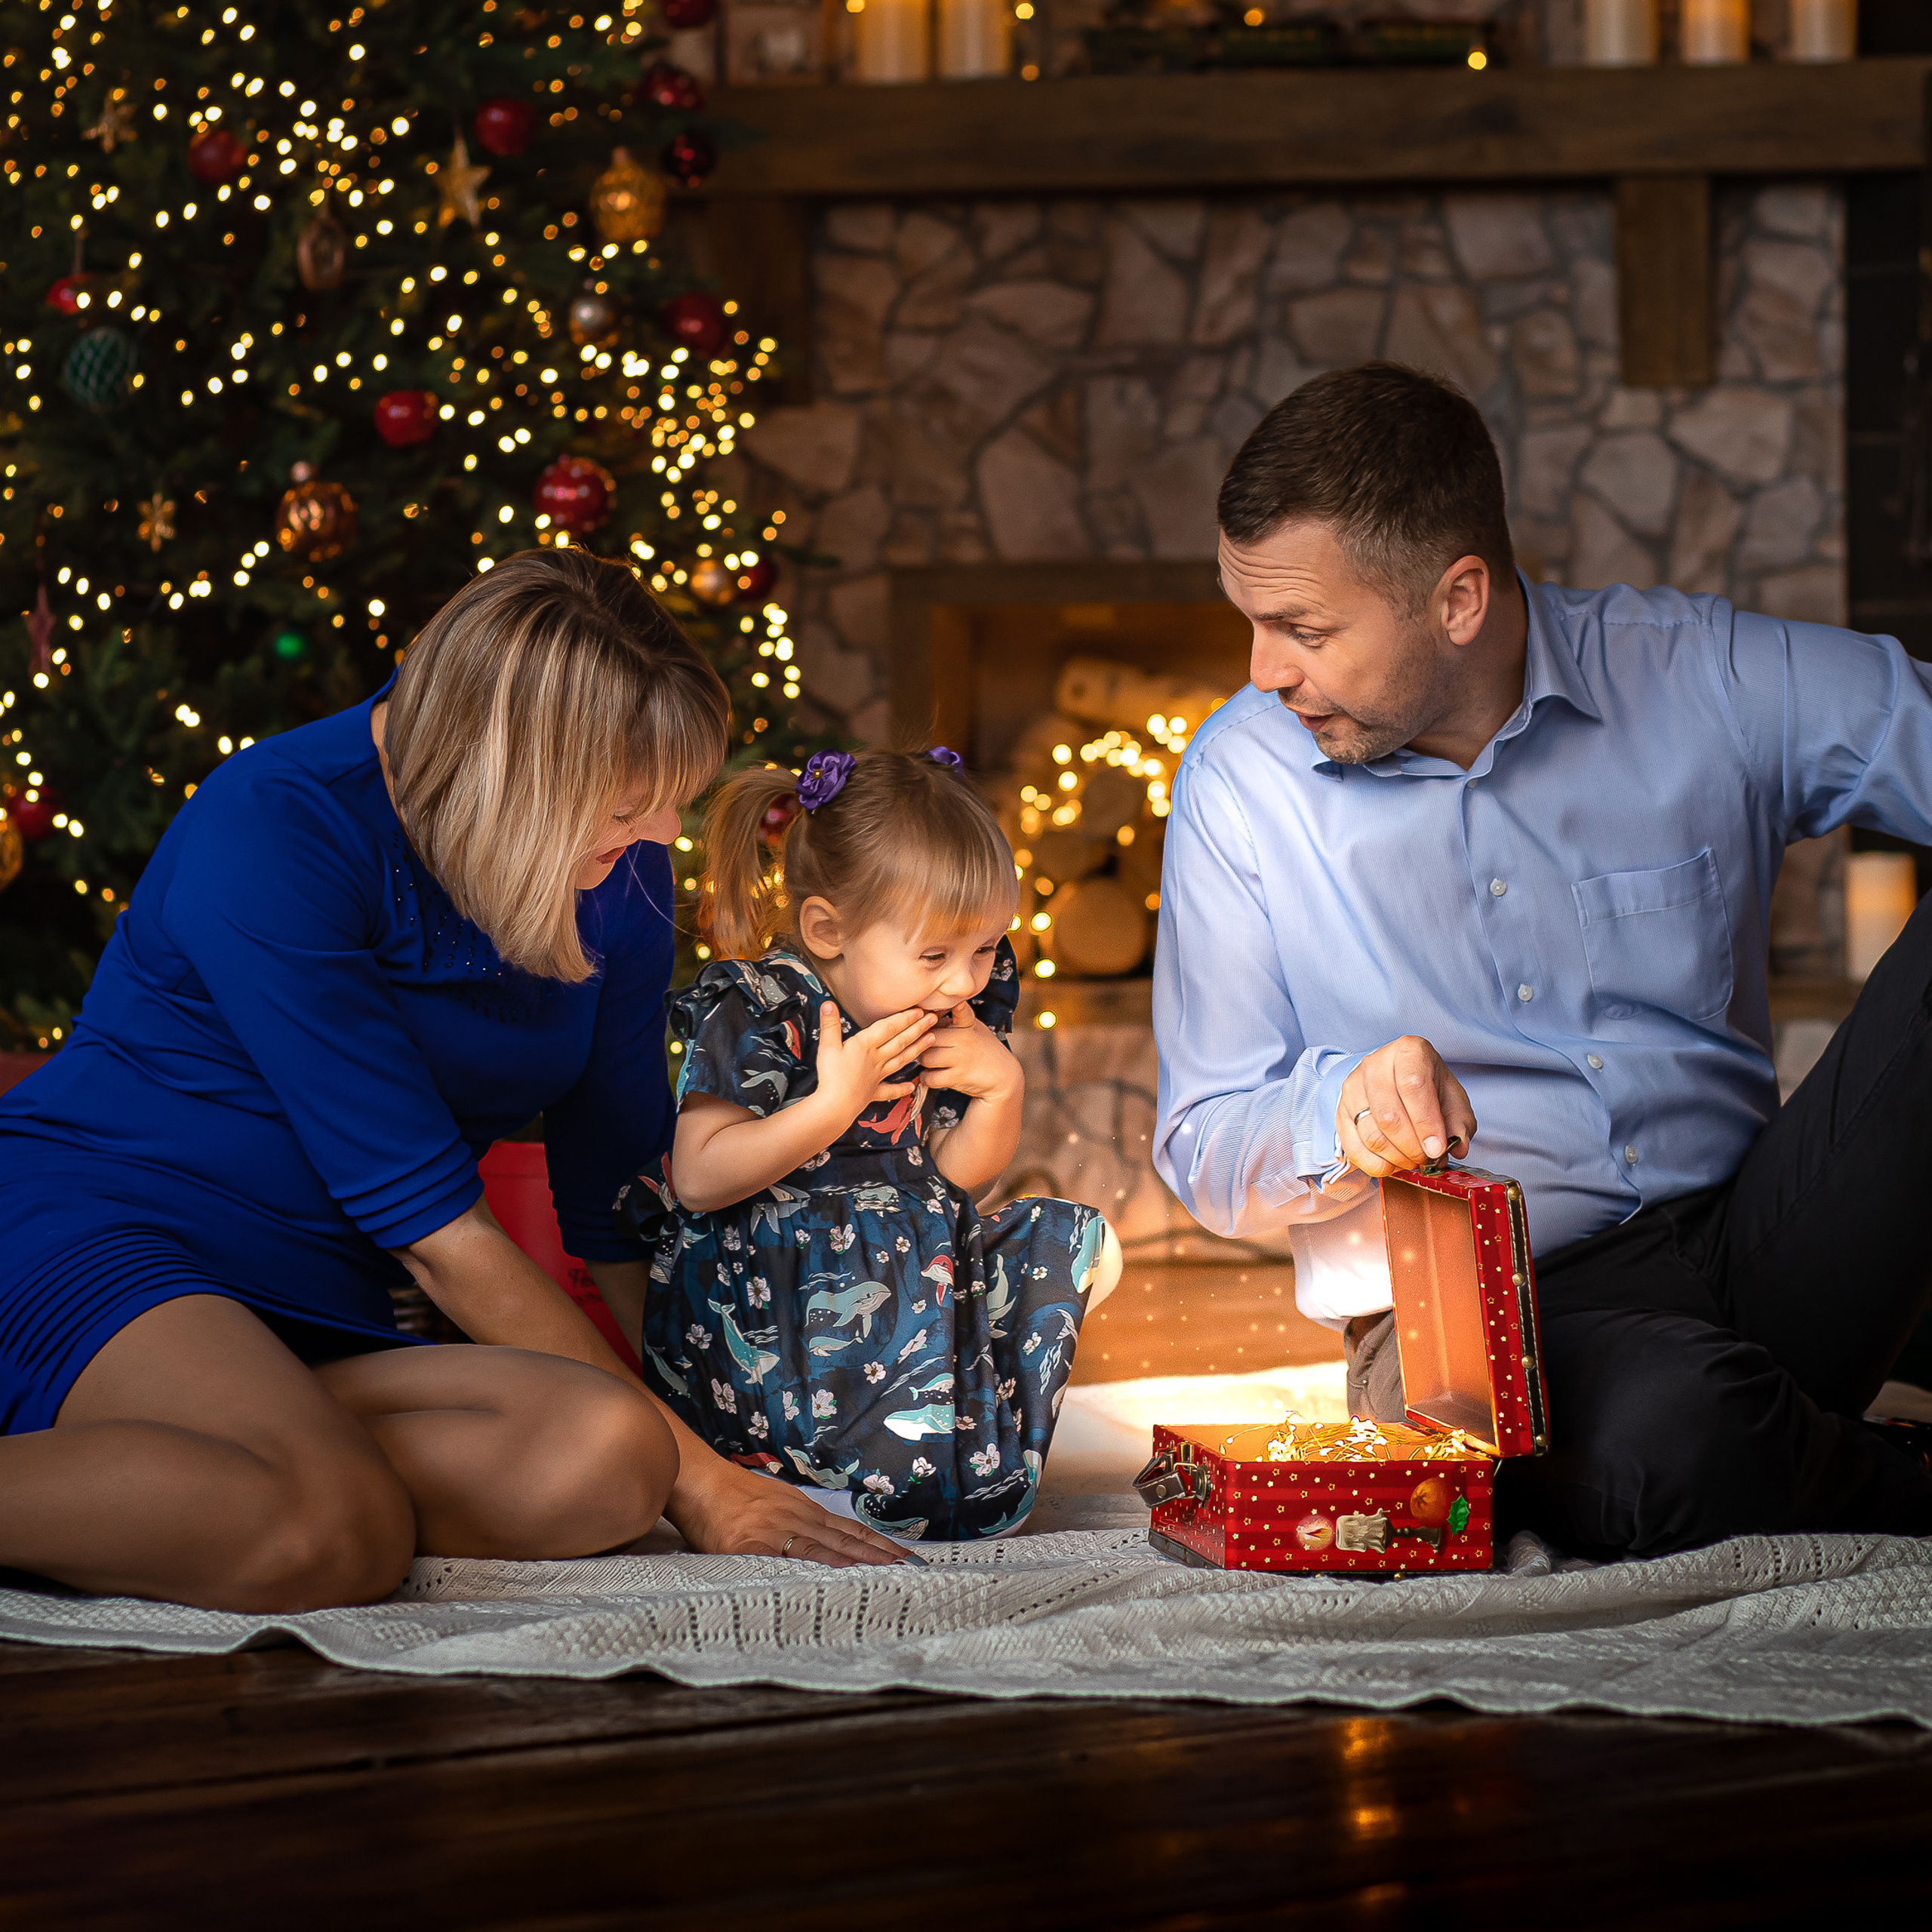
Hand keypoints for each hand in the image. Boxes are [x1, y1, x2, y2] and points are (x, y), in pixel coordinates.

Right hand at [668, 1457, 910, 1567]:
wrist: (697, 1482)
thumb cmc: (730, 1496)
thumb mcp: (772, 1502)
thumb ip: (795, 1522)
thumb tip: (820, 1540)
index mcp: (802, 1509)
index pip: (848, 1529)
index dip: (877, 1543)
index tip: (903, 1556)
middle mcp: (796, 1517)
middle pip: (845, 1538)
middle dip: (879, 1554)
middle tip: (910, 1568)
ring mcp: (775, 1530)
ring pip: (826, 1547)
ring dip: (859, 1561)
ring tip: (887, 1573)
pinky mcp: (751, 1545)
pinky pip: (789, 1557)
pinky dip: (818, 1565)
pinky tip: (838, 1573)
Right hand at [811, 1001, 935, 1127]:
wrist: (836, 1105)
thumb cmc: (832, 1075)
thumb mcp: (827, 1046)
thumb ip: (830, 1024)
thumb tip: (828, 1003)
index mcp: (866, 1045)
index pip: (889, 1028)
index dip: (905, 1018)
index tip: (920, 1011)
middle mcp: (876, 1059)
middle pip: (900, 1041)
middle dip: (918, 1029)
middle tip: (934, 1019)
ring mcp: (877, 1076)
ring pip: (901, 1060)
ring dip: (917, 1050)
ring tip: (932, 1040)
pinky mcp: (873, 1092)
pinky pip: (889, 1090)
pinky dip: (901, 1089)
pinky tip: (912, 1087)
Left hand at [914, 1003, 1019, 1102]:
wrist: (1004, 1076)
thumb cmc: (984, 1050)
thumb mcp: (975, 1028)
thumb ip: (955, 1018)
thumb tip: (928, 1012)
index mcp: (968, 1025)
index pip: (960, 1010)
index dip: (953, 1007)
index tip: (951, 1006)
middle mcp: (965, 1039)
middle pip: (928, 1037)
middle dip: (923, 1043)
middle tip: (925, 1047)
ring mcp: (961, 1058)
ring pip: (926, 1057)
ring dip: (924, 1062)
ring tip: (930, 1061)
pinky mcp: (958, 1077)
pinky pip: (930, 1077)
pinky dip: (927, 1078)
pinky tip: (934, 1074)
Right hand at [1336, 1035, 1476, 1177]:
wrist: (1398, 1078)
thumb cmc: (1429, 1088)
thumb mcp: (1453, 1099)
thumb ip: (1459, 1123)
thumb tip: (1457, 1147)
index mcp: (1408, 1051)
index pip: (1413, 1086)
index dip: (1426, 1123)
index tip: (1437, 1149)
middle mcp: (1375, 1064)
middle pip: (1389, 1115)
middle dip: (1411, 1147)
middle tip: (1425, 1159)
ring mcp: (1353, 1086)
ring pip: (1370, 1134)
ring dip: (1395, 1157)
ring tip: (1411, 1161)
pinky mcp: (1340, 1108)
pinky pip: (1352, 1146)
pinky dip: (1374, 1163)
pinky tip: (1391, 1164)